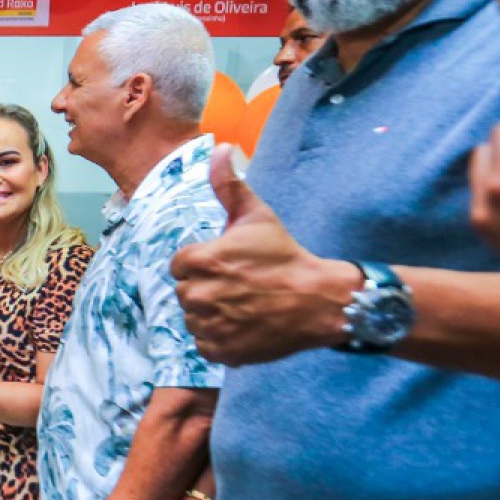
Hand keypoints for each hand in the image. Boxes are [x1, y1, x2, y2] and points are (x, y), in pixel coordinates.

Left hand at [172, 145, 357, 364]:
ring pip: (194, 319)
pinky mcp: (221, 351)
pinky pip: (205, 344)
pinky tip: (243, 325)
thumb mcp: (257, 216)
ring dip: (211, 314)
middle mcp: (198, 295)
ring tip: (243, 305)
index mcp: (200, 260)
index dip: (202, 264)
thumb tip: (220, 148)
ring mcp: (209, 326)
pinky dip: (219, 338)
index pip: (180, 265)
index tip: (228, 266)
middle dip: (206, 288)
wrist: (319, 301)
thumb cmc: (286, 256)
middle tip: (239, 286)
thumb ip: (230, 184)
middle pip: (185, 292)